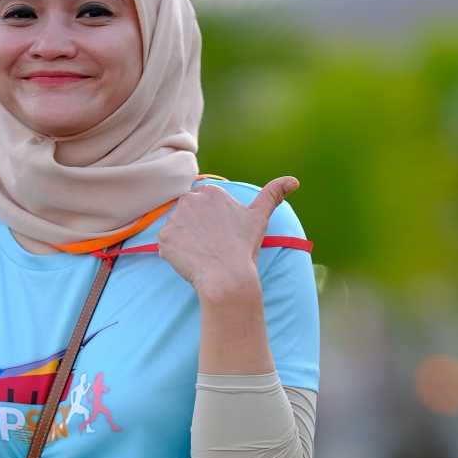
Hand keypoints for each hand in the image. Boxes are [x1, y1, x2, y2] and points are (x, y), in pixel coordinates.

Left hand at [158, 177, 297, 374]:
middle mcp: (189, 200)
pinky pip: (166, 244)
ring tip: (203, 253)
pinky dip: (175, 253)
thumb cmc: (244, 248)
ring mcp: (174, 219)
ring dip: (186, 241)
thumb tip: (294, 180)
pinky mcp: (163, 238)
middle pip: (188, 215)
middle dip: (197, 230)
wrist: (227, 277)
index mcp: (210, 191)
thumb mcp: (259, 217)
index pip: (203, 206)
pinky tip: (191, 260)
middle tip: (212, 246)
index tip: (221, 236)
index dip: (212, 223)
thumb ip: (273, 194)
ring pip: (177, 230)